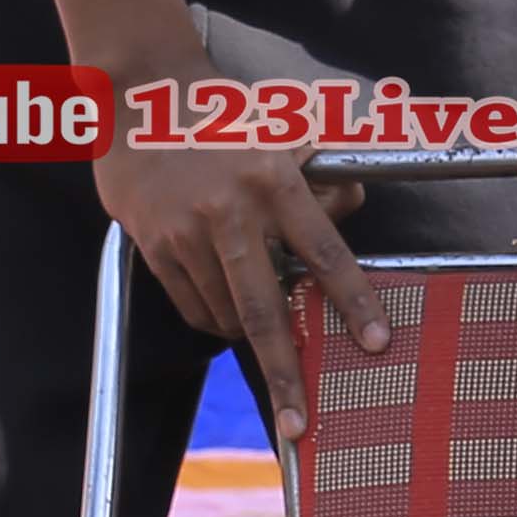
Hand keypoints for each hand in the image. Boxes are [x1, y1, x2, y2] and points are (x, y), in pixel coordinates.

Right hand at [93, 125, 374, 446]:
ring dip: (249, 337)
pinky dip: (212, 320)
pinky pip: (190, 304)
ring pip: (225, 312)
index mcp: (274, 179)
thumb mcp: (284, 133)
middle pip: (266, 308)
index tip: (376, 343)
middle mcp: (231, 209)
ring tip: (265, 343)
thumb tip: (350, 209)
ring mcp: (187, 231)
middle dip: (286, 371)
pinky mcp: (153, 245)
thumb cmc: (223, 114)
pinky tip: (225, 316)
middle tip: (299, 423)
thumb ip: (321, 178)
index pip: (326, 252)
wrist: (140, 93)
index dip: (354, 301)